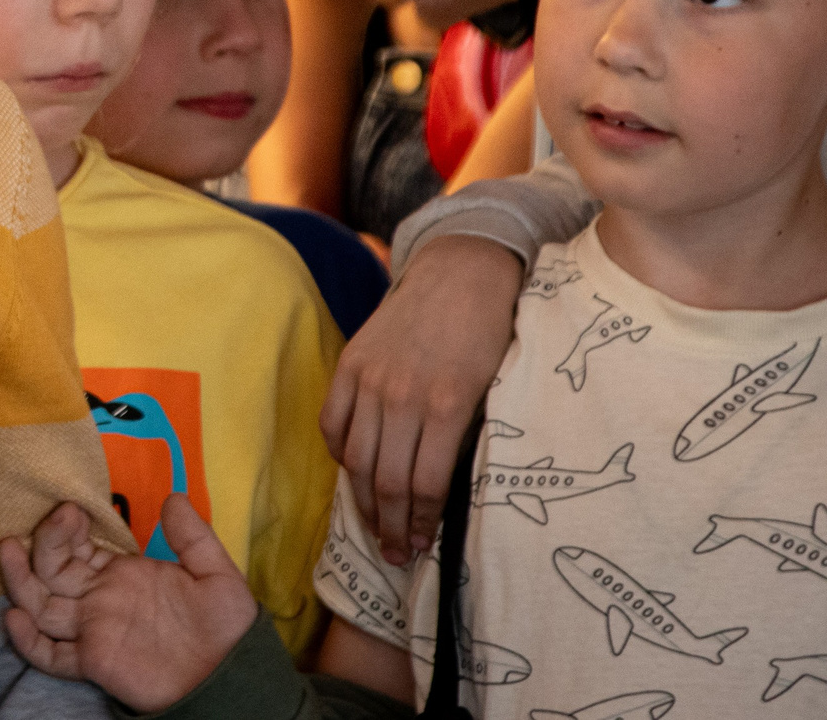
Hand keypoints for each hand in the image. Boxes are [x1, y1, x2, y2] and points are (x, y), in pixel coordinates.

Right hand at [0, 498, 257, 710]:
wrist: (231, 677)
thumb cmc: (225, 627)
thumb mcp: (215, 573)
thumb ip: (193, 536)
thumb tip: (173, 497)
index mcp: (120, 574)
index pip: (77, 547)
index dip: (67, 528)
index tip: (73, 510)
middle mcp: (98, 600)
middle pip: (51, 570)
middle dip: (44, 542)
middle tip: (56, 519)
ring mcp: (92, 630)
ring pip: (42, 604)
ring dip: (19, 578)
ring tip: (8, 548)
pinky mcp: (94, 662)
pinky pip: (52, 655)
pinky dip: (29, 641)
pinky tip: (15, 618)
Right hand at [319, 234, 522, 564]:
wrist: (461, 273)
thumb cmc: (489, 335)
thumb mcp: (493, 389)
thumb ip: (465, 437)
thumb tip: (447, 494)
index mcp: (449, 405)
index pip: (426, 484)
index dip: (422, 524)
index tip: (422, 547)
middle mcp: (404, 395)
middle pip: (388, 480)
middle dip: (390, 525)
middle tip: (394, 553)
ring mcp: (371, 378)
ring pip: (357, 458)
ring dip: (363, 501)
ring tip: (372, 526)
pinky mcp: (350, 363)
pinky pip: (333, 421)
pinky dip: (340, 452)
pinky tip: (353, 470)